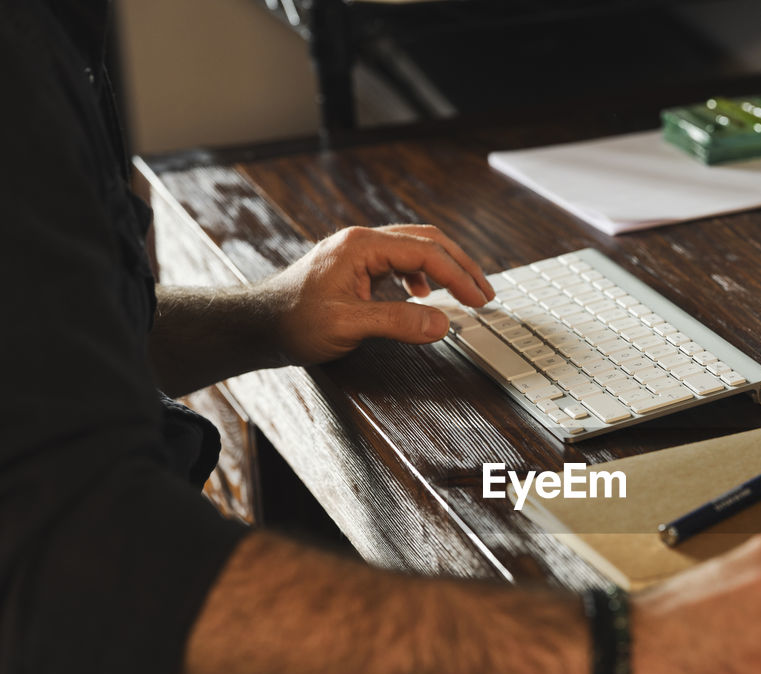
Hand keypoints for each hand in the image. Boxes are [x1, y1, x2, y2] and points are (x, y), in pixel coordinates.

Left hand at [257, 224, 494, 365]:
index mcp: (361, 246)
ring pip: (415, 249)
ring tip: (464, 292)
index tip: (480, 299)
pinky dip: (421, 276)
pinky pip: (399, 262)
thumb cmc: (292, 322)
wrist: (257, 325)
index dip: (458, 276)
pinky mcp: (355, 268)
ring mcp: (358, 253)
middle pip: (426, 241)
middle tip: (484, 291)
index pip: (426, 252)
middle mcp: (361, 242)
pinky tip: (423, 294)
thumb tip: (441, 323)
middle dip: (460, 265)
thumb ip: (398, 322)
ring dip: (443, 269)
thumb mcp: (348, 325)